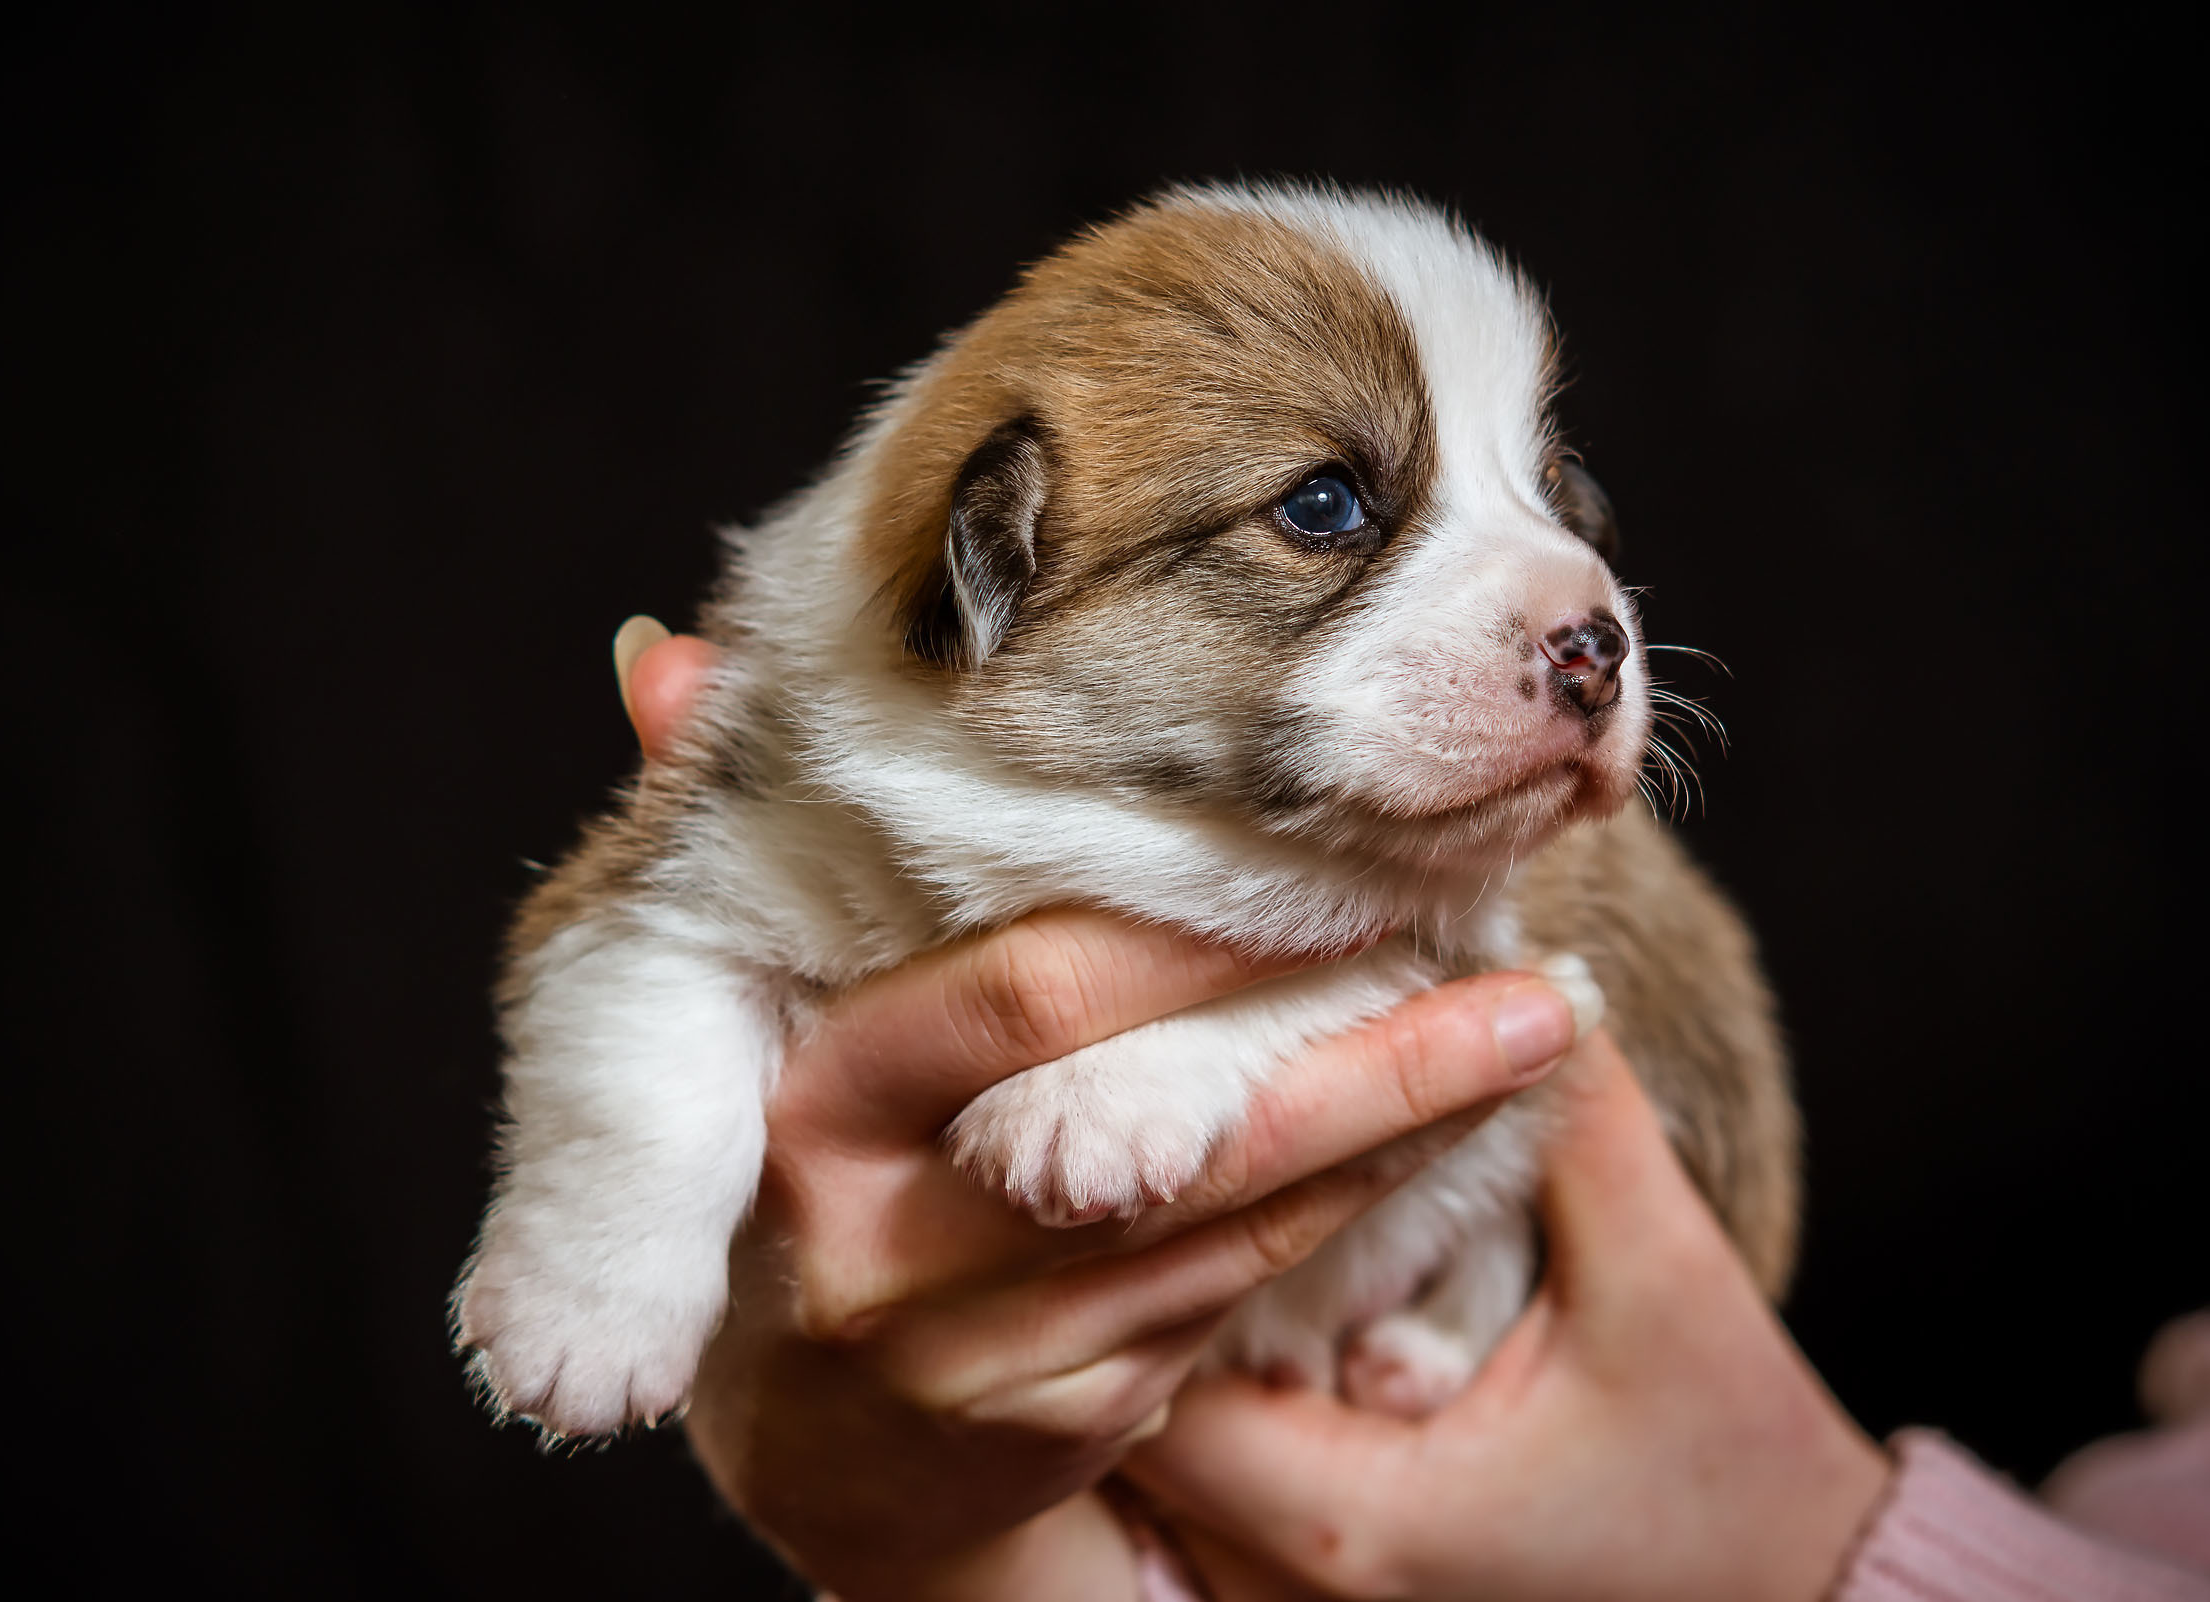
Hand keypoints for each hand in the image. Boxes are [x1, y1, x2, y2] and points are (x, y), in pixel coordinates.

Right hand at [610, 620, 1599, 1600]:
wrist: (814, 1443)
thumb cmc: (813, 1166)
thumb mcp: (731, 1019)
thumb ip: (745, 852)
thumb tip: (663, 656)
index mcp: (820, 1108)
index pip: (1028, 1001)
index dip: (1198, 935)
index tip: (1346, 856)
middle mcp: (896, 1246)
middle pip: (1178, 1138)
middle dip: (1366, 1052)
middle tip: (1527, 971)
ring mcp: (988, 1353)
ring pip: (1241, 1223)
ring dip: (1405, 1124)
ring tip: (1546, 1025)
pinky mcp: (1073, 1420)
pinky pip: (1248, 1291)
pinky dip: (1366, 1202)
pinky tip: (1460, 1124)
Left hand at [1126, 1028, 1891, 1601]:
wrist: (1793, 1592)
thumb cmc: (1729, 1462)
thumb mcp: (1661, 1275)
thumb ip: (1572, 1121)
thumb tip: (1504, 962)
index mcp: (1347, 1512)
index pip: (1141, 1369)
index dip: (1131, 1238)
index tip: (1148, 1124)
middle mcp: (1291, 1580)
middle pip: (1117, 1421)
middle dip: (1112, 1285)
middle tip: (1115, 1147)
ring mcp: (1300, 1599)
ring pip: (1155, 1463)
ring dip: (1145, 1344)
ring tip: (1147, 1212)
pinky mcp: (1327, 1585)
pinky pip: (1214, 1486)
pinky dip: (1205, 1394)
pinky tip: (1221, 1297)